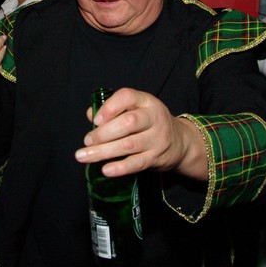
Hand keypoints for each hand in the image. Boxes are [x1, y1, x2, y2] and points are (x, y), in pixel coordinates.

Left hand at [73, 87, 206, 179]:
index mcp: (146, 102)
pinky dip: (120, 168)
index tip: (95, 120)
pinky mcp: (156, 158)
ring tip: (84, 156)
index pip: (127, 97)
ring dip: (104, 151)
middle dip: (103, 133)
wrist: (180, 142)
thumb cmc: (149, 123)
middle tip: (87, 141)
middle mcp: (154, 118)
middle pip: (128, 123)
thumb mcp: (136, 109)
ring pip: (129, 145)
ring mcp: (157, 139)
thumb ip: (113, 110)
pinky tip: (106, 170)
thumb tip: (91, 114)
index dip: (109, 107)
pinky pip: (137, 163)